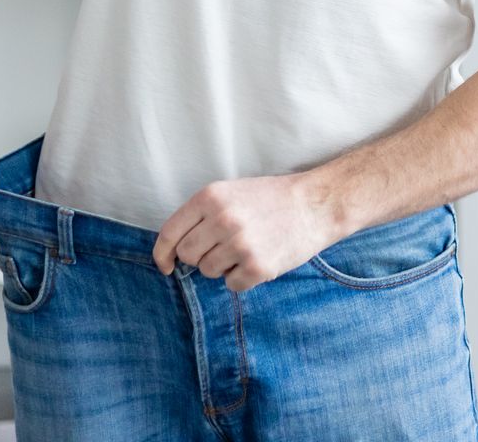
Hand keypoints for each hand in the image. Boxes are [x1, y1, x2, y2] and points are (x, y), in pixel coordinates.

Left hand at [152, 172, 339, 291]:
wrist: (314, 205)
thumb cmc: (270, 199)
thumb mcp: (231, 193)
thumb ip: (201, 216)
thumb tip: (175, 249)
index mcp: (210, 197)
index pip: (170, 232)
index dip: (162, 254)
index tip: (165, 266)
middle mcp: (222, 220)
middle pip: (188, 256)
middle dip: (200, 257)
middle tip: (222, 248)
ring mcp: (240, 244)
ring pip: (209, 272)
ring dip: (223, 267)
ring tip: (246, 249)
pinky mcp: (257, 267)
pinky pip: (232, 285)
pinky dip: (242, 278)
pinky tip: (259, 259)